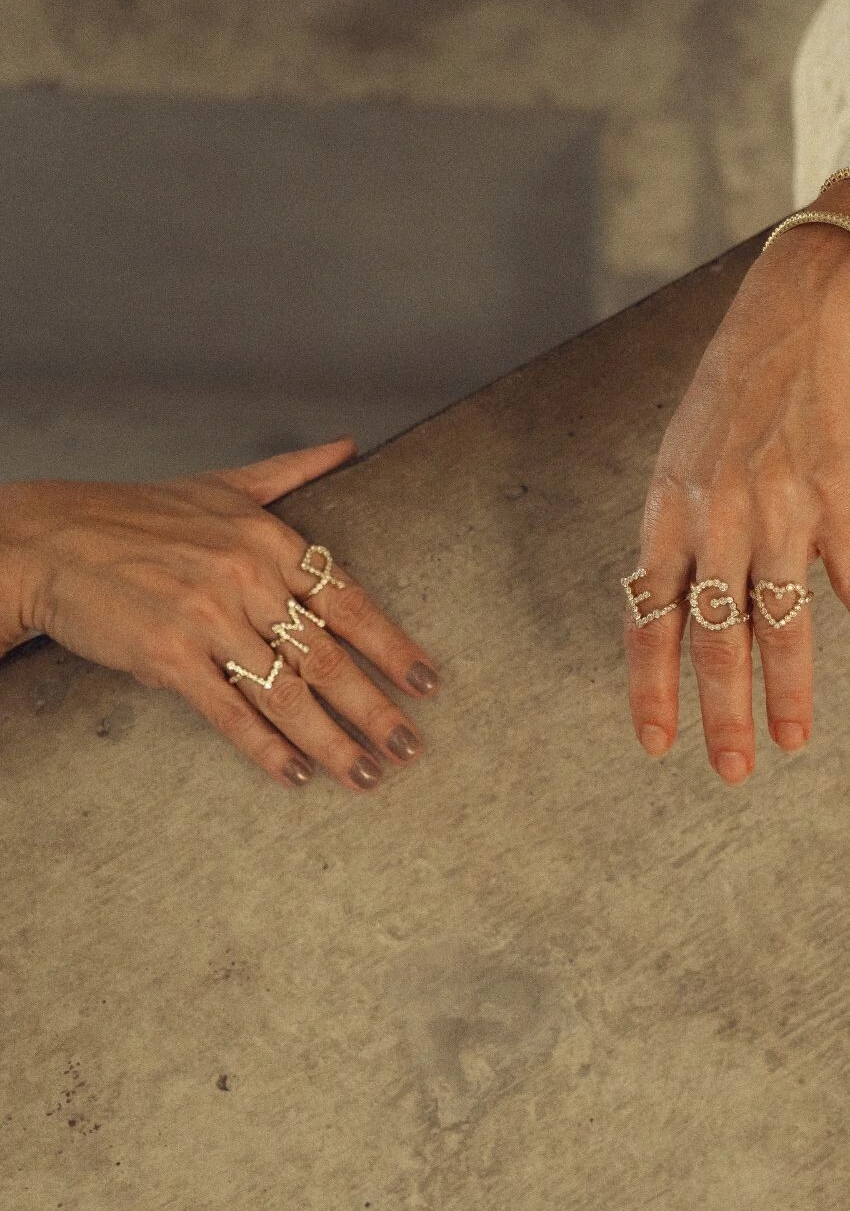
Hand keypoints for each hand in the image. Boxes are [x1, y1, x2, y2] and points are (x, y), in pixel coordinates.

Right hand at [1, 440, 439, 791]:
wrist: (49, 537)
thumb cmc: (138, 512)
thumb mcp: (224, 482)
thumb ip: (294, 471)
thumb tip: (348, 446)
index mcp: (269, 539)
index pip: (350, 602)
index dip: (393, 647)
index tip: (428, 683)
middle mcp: (246, 577)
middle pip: (326, 655)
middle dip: (375, 707)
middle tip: (410, 747)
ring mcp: (207, 618)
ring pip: (285, 691)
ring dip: (332, 741)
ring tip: (367, 775)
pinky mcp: (168, 655)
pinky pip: (229, 711)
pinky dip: (265, 750)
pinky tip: (295, 776)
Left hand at [625, 226, 849, 784]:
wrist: (798, 314)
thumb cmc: (732, 390)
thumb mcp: (681, 459)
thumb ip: (679, 533)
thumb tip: (674, 603)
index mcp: (667, 511)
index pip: (648, 616)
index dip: (650, 684)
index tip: (655, 739)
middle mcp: (716, 517)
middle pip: (712, 634)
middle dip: (718, 709)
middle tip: (726, 769)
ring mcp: (778, 507)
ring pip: (780, 619)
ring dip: (787, 689)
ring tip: (790, 742)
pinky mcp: (839, 494)